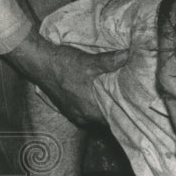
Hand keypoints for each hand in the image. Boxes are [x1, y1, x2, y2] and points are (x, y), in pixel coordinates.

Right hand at [7, 30, 126, 124]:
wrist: (38, 63)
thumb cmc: (63, 65)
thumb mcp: (90, 62)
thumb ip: (111, 61)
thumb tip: (129, 55)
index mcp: (91, 110)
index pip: (115, 119)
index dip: (126, 112)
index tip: (137, 105)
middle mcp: (83, 116)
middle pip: (106, 118)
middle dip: (117, 108)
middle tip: (131, 98)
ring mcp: (74, 113)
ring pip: (96, 115)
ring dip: (105, 106)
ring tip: (118, 96)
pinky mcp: (68, 108)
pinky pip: (86, 111)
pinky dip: (94, 104)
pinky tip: (99, 95)